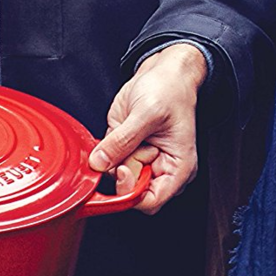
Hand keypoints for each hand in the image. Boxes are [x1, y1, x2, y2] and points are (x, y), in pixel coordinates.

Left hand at [89, 43, 206, 214]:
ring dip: (109, 159)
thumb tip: (99, 163)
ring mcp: (138, 160)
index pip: (151, 202)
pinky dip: (103, 151)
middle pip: (129, 192)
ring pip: (114, 178)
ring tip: (123, 133)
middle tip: (123, 145)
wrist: (164, 73)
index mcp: (176, 168)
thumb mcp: (147, 113)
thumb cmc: (169, 90)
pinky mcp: (122, 150)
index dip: (131, 192)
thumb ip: (122, 141)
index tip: (122, 170)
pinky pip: (105, 162)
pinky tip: (114, 133)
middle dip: (119, 171)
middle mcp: (157, 169)